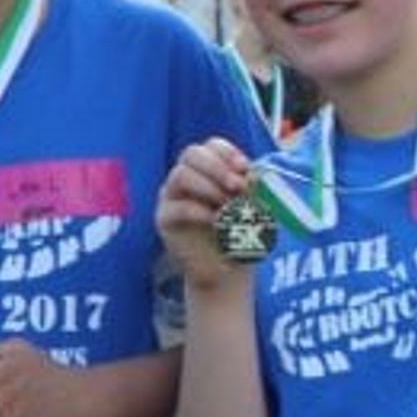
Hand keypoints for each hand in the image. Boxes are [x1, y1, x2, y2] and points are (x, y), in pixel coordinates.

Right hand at [156, 136, 265, 294]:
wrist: (226, 271)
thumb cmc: (240, 235)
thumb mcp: (251, 207)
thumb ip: (250, 188)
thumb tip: (250, 175)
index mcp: (208, 169)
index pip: (211, 145)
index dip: (228, 153)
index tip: (245, 169)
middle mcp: (186, 177)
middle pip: (192, 154)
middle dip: (217, 167)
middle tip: (237, 188)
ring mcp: (171, 197)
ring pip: (180, 175)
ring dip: (208, 187)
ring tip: (226, 206)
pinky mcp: (164, 219)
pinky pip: (176, 207)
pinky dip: (199, 211)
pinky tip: (215, 221)